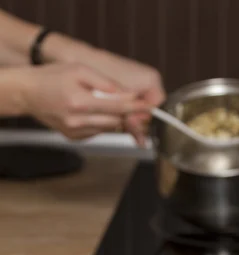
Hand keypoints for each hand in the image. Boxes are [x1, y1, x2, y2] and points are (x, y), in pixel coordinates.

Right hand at [20, 63, 138, 138]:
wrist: (27, 93)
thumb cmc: (52, 77)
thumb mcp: (79, 70)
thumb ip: (104, 83)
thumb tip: (127, 93)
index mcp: (80, 101)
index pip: (117, 107)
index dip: (135, 107)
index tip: (148, 106)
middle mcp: (78, 120)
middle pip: (115, 121)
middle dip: (128, 114)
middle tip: (136, 106)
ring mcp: (75, 131)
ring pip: (108, 128)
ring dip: (115, 118)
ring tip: (109, 104)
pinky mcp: (74, 137)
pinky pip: (97, 132)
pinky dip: (101, 123)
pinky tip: (93, 112)